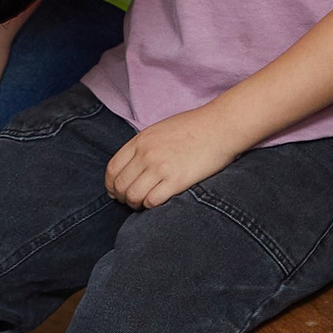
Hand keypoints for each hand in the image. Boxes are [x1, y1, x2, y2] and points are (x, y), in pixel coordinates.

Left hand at [105, 104, 249, 207]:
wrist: (220, 127)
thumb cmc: (194, 127)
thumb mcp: (160, 130)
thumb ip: (144, 146)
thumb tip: (133, 167)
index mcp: (140, 140)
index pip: (112, 169)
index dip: (111, 185)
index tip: (117, 192)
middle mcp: (146, 154)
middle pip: (120, 185)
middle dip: (123, 198)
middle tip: (132, 201)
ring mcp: (160, 167)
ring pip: (133, 196)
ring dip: (136, 204)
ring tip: (144, 203)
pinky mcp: (176, 181)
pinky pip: (152, 201)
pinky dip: (151, 206)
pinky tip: (159, 201)